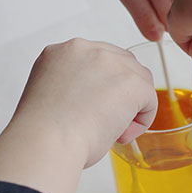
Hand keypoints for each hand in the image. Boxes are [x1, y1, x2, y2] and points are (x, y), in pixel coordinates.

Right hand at [0, 39, 156, 192]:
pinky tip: (121, 134)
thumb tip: (96, 101)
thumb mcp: (50, 96)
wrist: (45, 143)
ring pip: (138, 80)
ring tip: (112, 130)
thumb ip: (73, 87)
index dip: (100, 87)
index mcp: (61, 52)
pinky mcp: (131, 81)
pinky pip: (149, 99)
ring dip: (131, 105)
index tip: (91, 109)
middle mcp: (86, 49)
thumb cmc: (43, 132)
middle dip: (120, 92)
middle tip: (105, 121)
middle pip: (121, 63)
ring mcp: (110, 62)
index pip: (96, 61)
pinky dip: (141, 120)